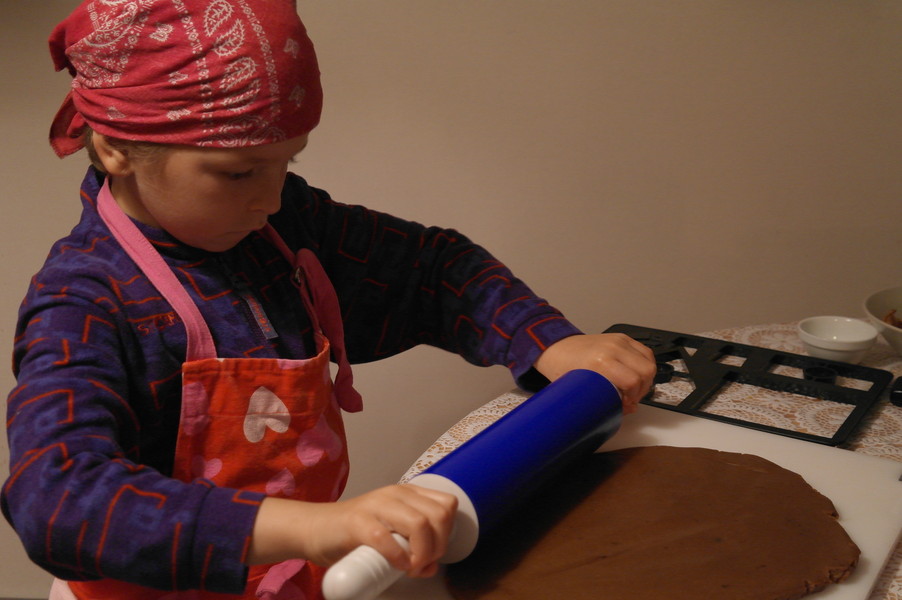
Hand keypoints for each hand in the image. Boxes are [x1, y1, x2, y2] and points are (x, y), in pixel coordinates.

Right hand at [247, 484, 456, 577]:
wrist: (315, 529)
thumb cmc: (355, 534)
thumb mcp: (392, 534)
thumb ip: (413, 546)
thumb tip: (432, 567)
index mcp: (407, 494)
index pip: (447, 505)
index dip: (448, 533)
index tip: (434, 553)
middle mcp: (395, 494)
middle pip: (439, 516)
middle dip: (438, 547)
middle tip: (422, 564)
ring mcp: (376, 505)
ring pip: (420, 524)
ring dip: (422, 554)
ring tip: (410, 567)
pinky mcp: (357, 522)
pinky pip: (387, 539)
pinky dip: (398, 558)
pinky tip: (396, 565)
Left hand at [533, 333, 655, 413]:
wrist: (556, 347)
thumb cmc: (563, 368)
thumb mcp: (580, 390)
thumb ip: (605, 402)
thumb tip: (629, 408)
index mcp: (599, 362)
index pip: (632, 381)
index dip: (633, 397)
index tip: (625, 403)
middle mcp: (612, 348)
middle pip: (646, 371)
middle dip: (642, 390)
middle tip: (631, 397)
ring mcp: (619, 341)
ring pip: (649, 362)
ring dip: (646, 378)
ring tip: (633, 387)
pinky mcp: (622, 338)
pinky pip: (645, 352)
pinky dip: (645, 365)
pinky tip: (636, 375)